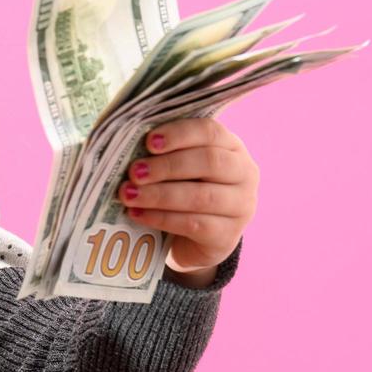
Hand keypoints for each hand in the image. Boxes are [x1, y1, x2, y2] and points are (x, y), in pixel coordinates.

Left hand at [117, 117, 257, 273]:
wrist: (196, 239)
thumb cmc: (183, 190)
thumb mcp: (178, 168)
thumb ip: (163, 152)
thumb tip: (127, 142)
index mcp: (232, 147)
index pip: (211, 132)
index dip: (180, 134)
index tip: (149, 142)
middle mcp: (244, 174)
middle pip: (209, 162)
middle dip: (167, 166)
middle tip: (134, 172)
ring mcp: (241, 206)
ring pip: (200, 196)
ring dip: (159, 194)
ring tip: (128, 194)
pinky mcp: (228, 235)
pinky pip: (193, 224)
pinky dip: (161, 218)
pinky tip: (137, 214)